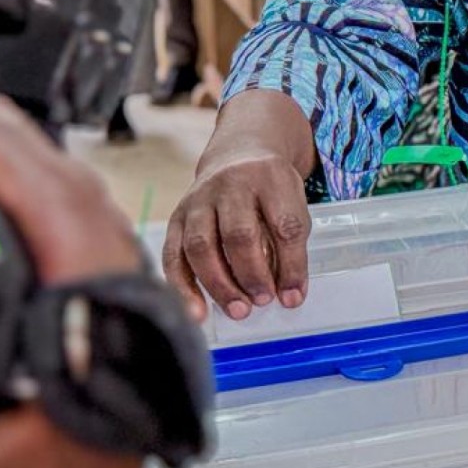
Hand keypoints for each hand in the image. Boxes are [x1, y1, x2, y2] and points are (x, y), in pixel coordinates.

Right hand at [163, 130, 310, 322]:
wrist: (237, 155)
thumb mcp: (291, 202)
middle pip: (239, 233)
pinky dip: (184, 287)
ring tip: (239, 310)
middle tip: (263, 300)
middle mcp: (231, 185)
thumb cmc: (270, 189)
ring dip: (219, 284)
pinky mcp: (177, 216)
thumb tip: (289, 295)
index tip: (293, 295)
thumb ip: (291, 244)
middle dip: (252, 274)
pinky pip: (173, 255)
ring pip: (201, 245)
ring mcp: (199, 200)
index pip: (284, 224)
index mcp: (270, 178)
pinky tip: (199, 312)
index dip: (292, 264)